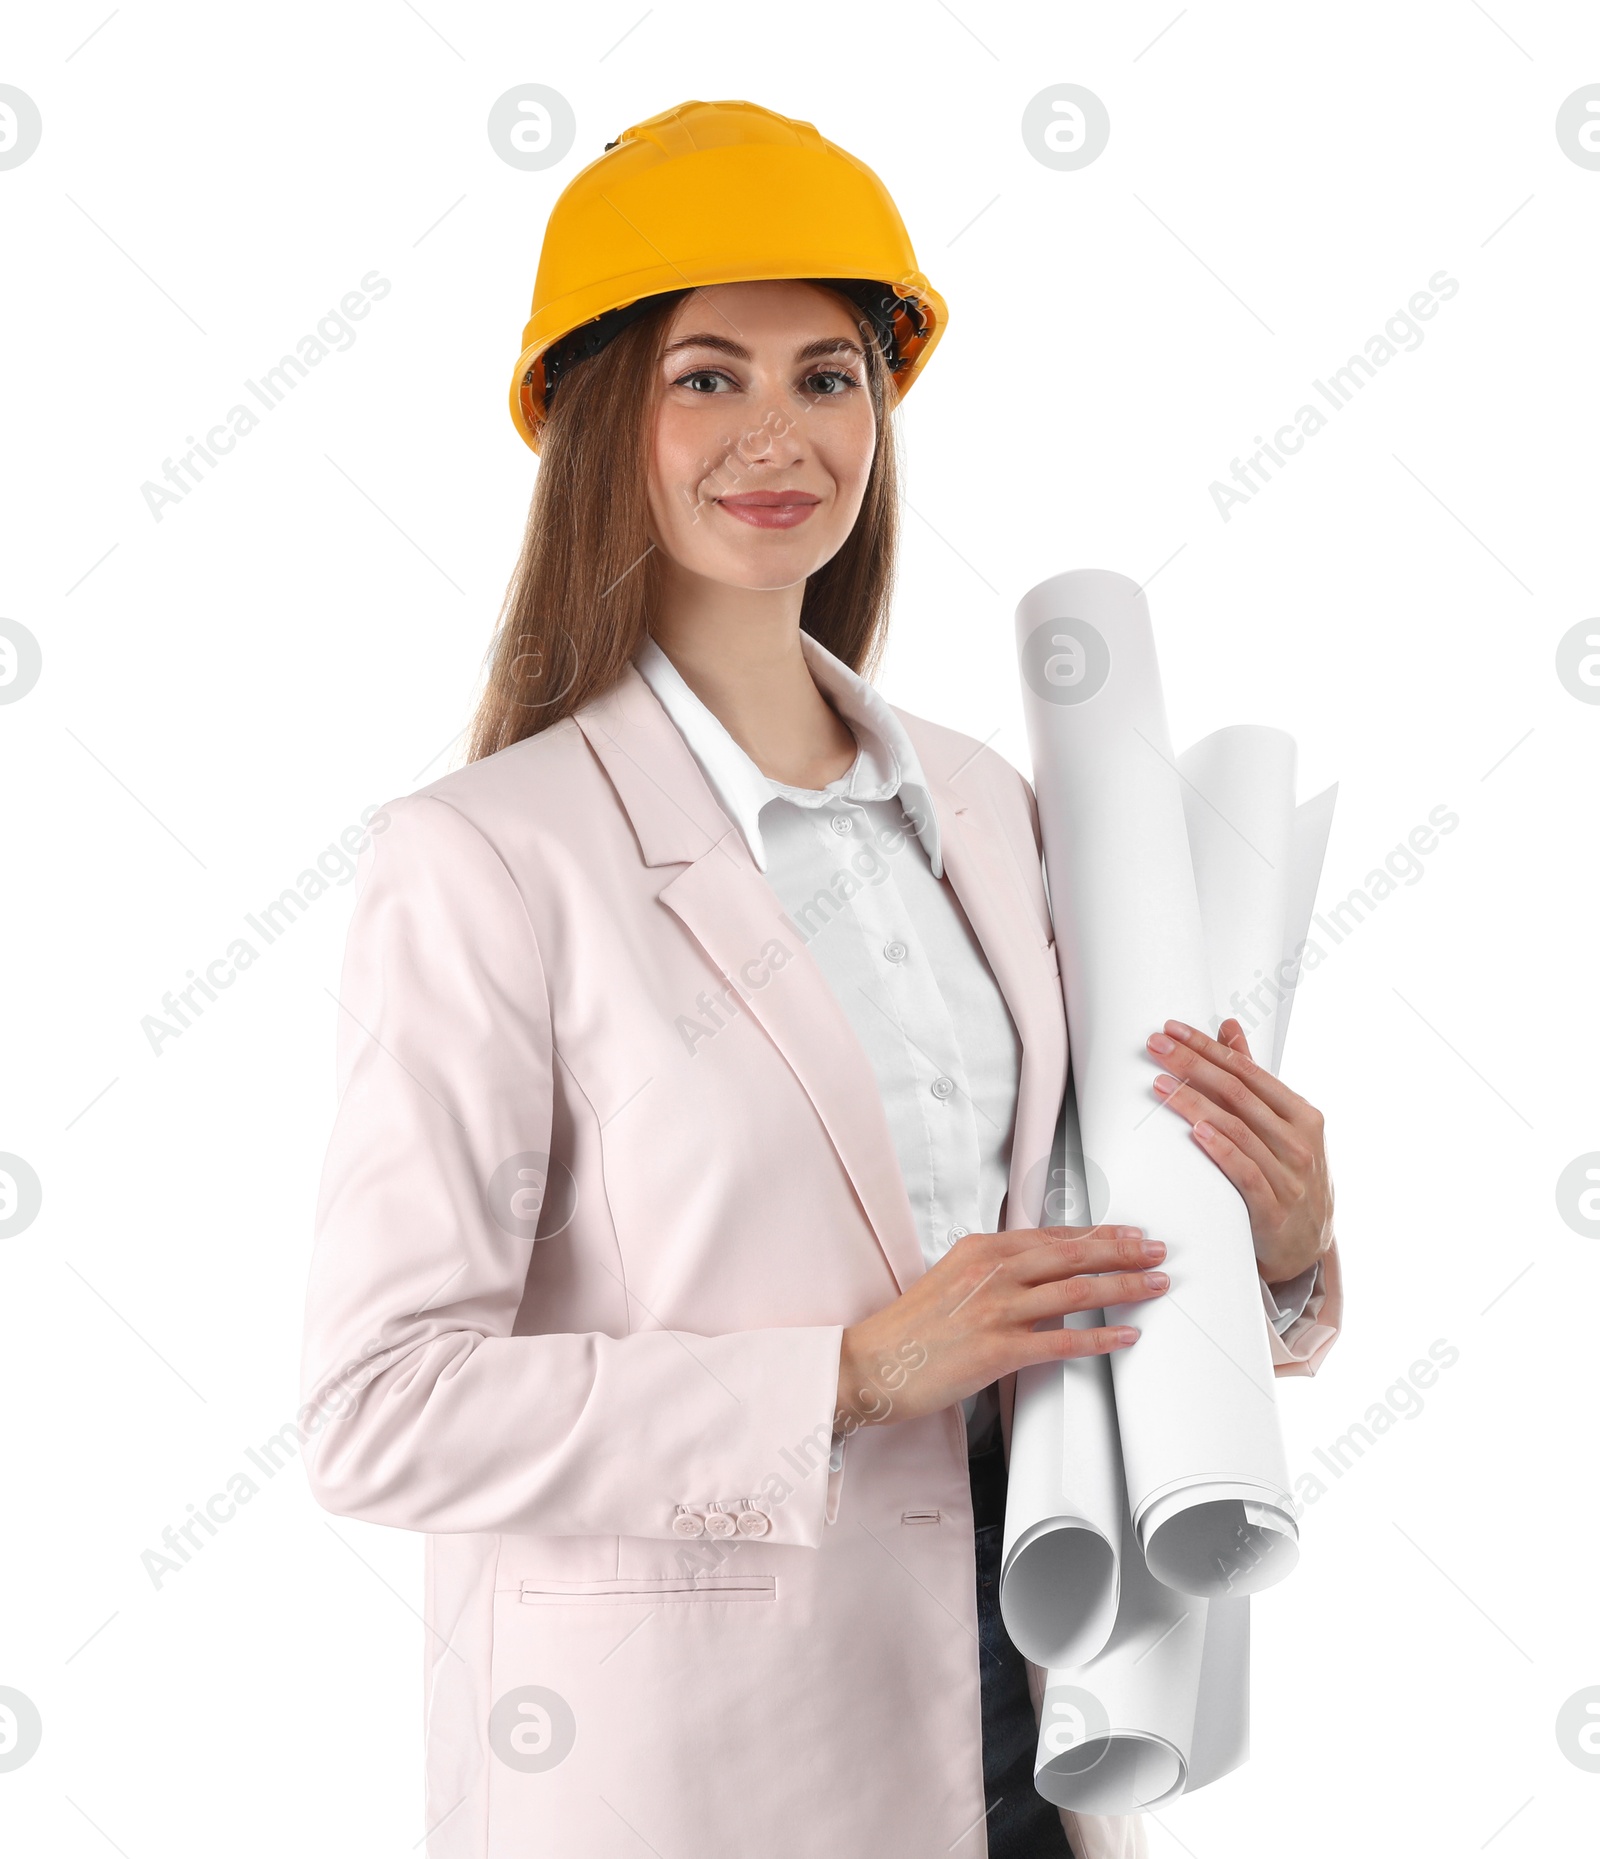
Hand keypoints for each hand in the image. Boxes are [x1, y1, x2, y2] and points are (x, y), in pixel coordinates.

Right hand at [834, 1225, 1168, 1432]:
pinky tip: (1125, 1335)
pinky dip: (1101, 1337)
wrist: (871, 1363)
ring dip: (1124, 1287)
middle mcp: (992, 1273)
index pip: (1054, 1236)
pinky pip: (1062, 1341)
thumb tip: (1041, 1274)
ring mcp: (996, 1311)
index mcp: (981, 1250)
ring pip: (1077, 1292)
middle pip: (1074, 1255)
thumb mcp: (951, 1278)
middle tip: (1157, 1251)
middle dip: (1124, 1252)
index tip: (1131, 1233)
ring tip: (1155, 1285)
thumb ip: (996, 1272)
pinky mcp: (997, 1351)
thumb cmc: (909, 1328)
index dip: (1100, 1234)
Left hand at [1147, 1016, 1333, 1284]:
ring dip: (1194, 1102)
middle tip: (1155, 1046)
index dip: (1208, 1048)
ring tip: (1160, 1083)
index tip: (1173, 1030)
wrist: (1309, 1247)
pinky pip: (1245, 1173)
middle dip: (1192, 1065)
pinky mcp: (1274, 1209)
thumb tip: (1229, 1028)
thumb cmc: (1290, 1178)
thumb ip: (1254, 1078)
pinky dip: (1221, 1149)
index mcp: (1303, 1116)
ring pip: (1236, 1129)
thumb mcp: (1282, 1127)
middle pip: (1238, 1094)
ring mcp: (1290, 1176)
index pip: (1248, 1072)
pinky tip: (1197, 1130)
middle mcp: (1300, 1142)